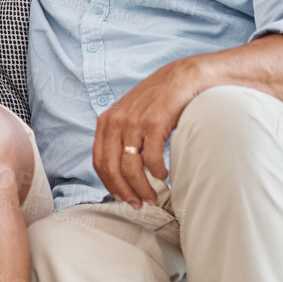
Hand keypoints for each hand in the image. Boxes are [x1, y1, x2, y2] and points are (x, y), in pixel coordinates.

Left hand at [94, 58, 204, 207]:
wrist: (183, 77)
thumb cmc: (159, 100)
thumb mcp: (131, 115)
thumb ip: (121, 137)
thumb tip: (119, 170)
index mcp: (106, 122)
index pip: (99, 162)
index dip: (109, 184)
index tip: (122, 197)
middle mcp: (115, 122)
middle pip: (112, 168)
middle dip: (125, 191)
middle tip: (138, 204)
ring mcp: (133, 122)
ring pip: (130, 167)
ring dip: (142, 187)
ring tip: (152, 197)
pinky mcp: (153, 123)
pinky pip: (151, 158)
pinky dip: (158, 173)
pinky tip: (164, 176)